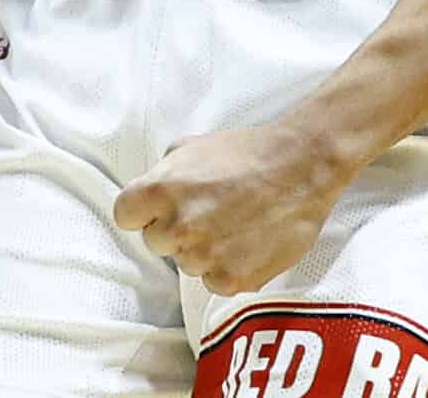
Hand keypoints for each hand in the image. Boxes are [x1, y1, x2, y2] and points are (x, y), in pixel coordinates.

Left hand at [111, 122, 354, 296]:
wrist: (303, 166)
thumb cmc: (249, 152)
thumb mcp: (194, 146)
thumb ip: (165, 172)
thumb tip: (153, 194)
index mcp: (160, 190)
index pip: (125, 215)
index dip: (145, 211)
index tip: (163, 207)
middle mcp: (176, 226)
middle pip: (156, 242)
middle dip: (176, 229)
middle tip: (210, 211)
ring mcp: (204, 256)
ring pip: (187, 263)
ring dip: (205, 249)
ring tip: (236, 222)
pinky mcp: (231, 279)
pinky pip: (215, 281)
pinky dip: (230, 267)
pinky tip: (248, 241)